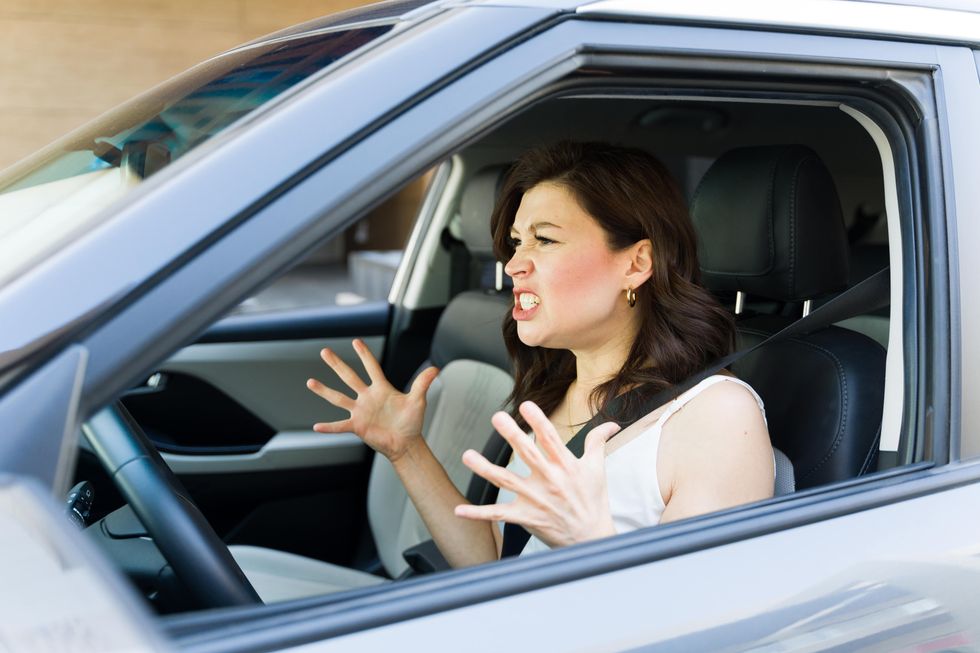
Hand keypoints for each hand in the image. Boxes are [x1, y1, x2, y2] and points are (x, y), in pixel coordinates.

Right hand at [306, 339, 438, 462]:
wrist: (406, 443)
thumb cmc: (411, 422)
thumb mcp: (418, 401)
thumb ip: (422, 384)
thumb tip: (435, 368)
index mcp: (381, 389)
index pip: (372, 367)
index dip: (365, 354)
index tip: (356, 341)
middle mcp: (367, 397)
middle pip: (349, 377)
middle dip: (337, 364)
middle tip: (324, 351)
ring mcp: (360, 411)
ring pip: (339, 398)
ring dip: (325, 390)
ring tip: (310, 381)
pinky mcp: (358, 426)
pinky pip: (340, 426)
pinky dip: (329, 427)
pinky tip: (316, 426)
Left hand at [454, 401, 619, 547]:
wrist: (591, 540)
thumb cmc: (593, 502)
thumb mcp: (597, 470)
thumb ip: (598, 443)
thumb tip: (612, 424)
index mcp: (566, 467)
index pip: (551, 439)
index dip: (538, 421)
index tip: (525, 405)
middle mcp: (550, 481)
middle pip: (527, 455)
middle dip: (512, 435)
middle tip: (497, 417)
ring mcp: (536, 500)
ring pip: (506, 482)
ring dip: (484, 469)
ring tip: (467, 455)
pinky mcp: (526, 518)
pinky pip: (498, 515)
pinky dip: (478, 514)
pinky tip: (459, 510)